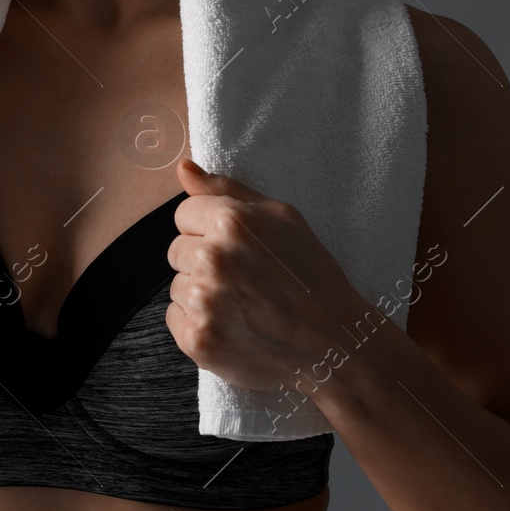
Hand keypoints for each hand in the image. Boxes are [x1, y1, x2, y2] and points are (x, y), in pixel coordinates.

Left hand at [165, 157, 368, 390]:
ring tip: (242, 304)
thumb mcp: (283, 218)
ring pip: (177, 287)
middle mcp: (211, 259)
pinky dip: (198, 324)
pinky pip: (175, 319)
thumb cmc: (311, 276)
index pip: (183, 214)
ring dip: (201, 294)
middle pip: (177, 250)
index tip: (237, 248)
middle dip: (204, 261)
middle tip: (244, 278)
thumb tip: (183, 167)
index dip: (209, 229)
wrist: (334, 343)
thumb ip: (227, 189)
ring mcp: (202, 302)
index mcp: (231, 223)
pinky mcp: (197, 339)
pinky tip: (232, 325)